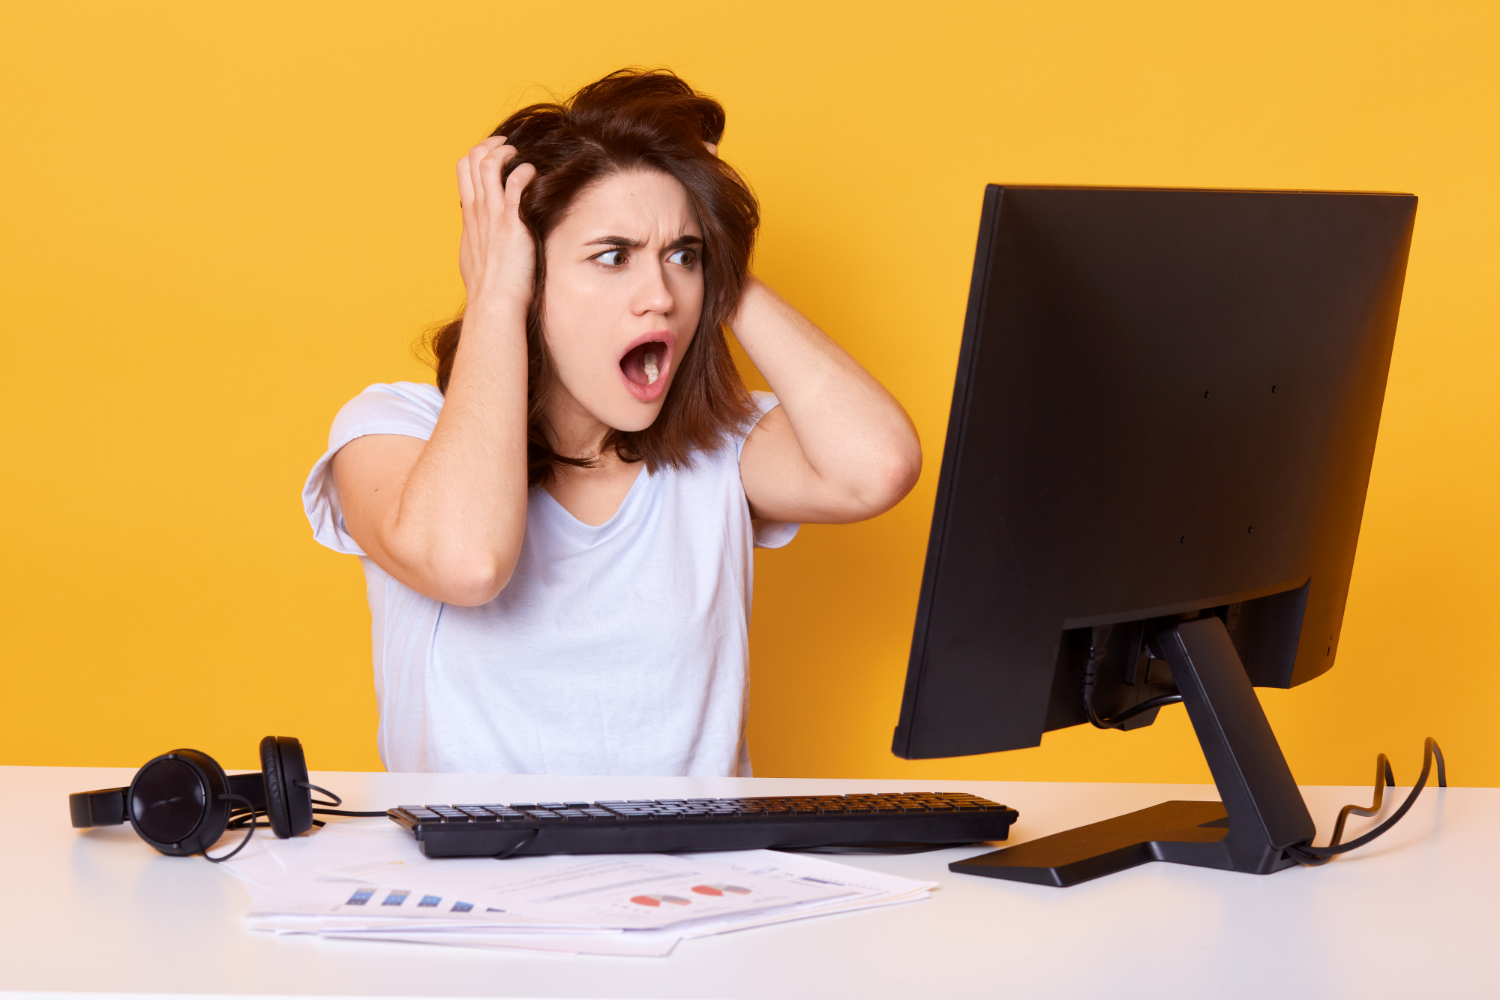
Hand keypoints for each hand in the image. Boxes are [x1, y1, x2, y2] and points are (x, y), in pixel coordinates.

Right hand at [456, 136, 537, 310]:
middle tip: (511, 147)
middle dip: (492, 145)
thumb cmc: (489, 287)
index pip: (464, 168)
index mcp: (469, 214)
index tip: (498, 155)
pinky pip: (514, 182)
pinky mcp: (510, 222)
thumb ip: (478, 238)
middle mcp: (476, 209)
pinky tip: (534, 175)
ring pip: (488, 162)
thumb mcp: (475, 255)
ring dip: (507, 152)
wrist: (494, 304)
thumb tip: (480, 237)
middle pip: (472, 158)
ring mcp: (491, 214)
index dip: (480, 153)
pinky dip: (524, 170)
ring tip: (521, 157)